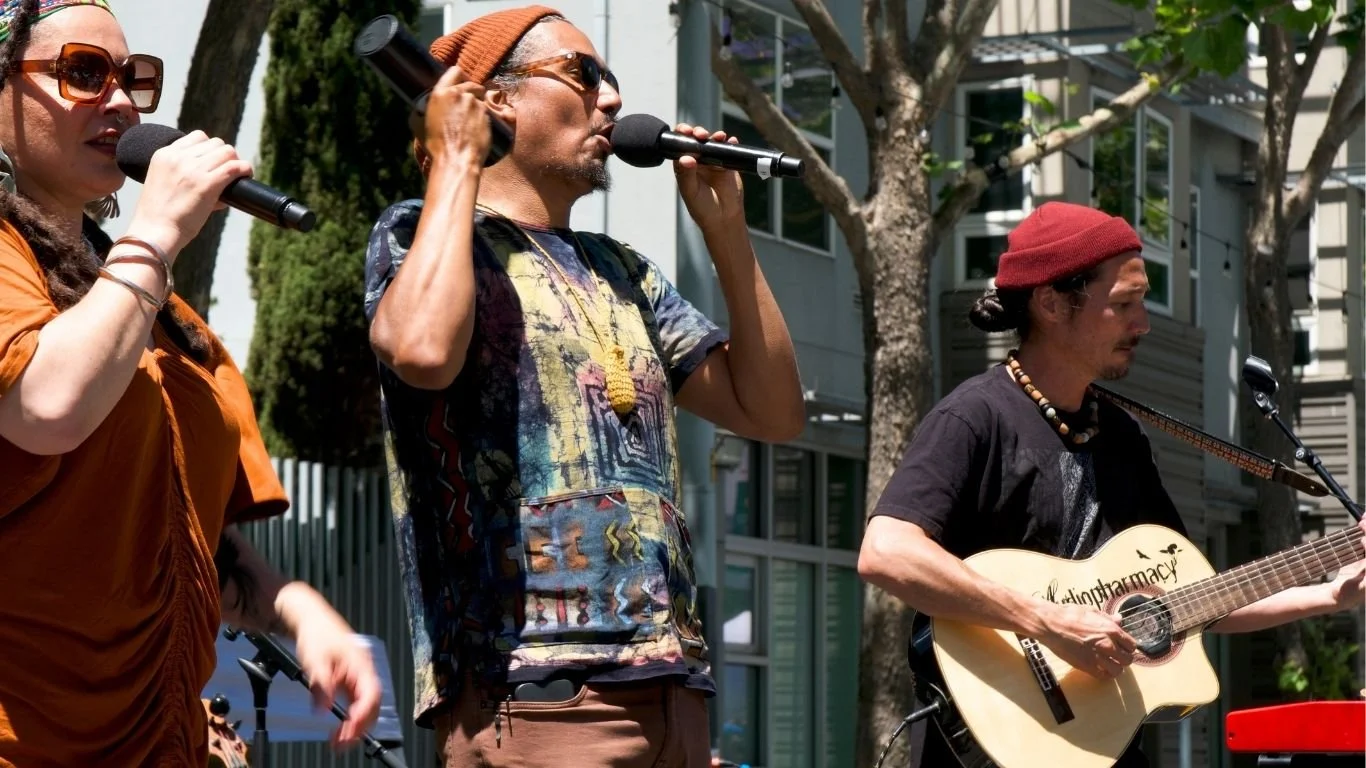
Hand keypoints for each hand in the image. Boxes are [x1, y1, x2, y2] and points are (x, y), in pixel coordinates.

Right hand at [124, 130, 252, 256]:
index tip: (215, 162)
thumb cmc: (160, 215)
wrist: (155, 231)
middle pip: (216, 143)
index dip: (211, 149)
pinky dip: (245, 170)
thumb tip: (216, 177)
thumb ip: (184, 174)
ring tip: (238, 175)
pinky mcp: (207, 184)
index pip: (197, 137)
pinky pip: (234, 167)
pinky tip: (247, 176)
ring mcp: (192, 169)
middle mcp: (178, 157)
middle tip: (228, 172)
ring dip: (236, 162)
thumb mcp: (164, 183)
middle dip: (225, 156)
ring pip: (228, 151)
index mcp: (164, 154)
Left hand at [286, 595, 381, 748]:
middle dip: (360, 726)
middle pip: (372, 704)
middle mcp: (364, 672)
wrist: (311, 620)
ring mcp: (357, 677)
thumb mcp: (316, 660)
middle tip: (342, 743)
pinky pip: (355, 703)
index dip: (363, 715)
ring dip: (355, 725)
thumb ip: (321, 685)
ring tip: (339, 740)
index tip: (350, 731)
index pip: (372, 694)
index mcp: (361, 664)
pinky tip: (339, 727)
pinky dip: (349, 717)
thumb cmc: (318, 634)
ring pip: (365, 706)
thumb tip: (323, 709)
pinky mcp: (349, 681)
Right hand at [416, 66, 491, 169]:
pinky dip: (482, 117)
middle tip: (467, 103)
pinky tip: (476, 128)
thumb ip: (421, 109)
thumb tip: (420, 107)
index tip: (460, 83)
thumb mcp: (418, 124)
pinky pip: (486, 111)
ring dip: (476, 105)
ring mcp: (476, 104)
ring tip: (469, 120)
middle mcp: (460, 94)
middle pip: (472, 84)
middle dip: (472, 90)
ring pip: (480, 98)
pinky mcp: (487, 116)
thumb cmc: (435, 145)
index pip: (454, 71)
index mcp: (441, 93)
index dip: (459, 76)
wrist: (456, 160)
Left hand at [672, 122, 745, 232]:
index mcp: (684, 167)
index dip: (681, 136)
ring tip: (718, 137)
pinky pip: (728, 150)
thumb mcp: (691, 192)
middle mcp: (698, 162)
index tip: (684, 131)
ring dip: (714, 136)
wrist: (724, 218)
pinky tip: (731, 141)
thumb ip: (686, 175)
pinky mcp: (727, 165)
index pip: (680, 146)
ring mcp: (713, 162)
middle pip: (696, 141)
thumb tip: (685, 158)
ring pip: (712, 143)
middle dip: (697, 133)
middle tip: (700, 134)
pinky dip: (730, 143)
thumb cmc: (702, 208)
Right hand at [1036, 603, 1137, 679]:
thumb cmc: (1069, 615)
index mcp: (1112, 630)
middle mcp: (1109, 644)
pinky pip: (1104, 676)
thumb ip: (1107, 618)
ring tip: (1108, 665)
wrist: (1051, 625)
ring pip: (1118, 670)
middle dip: (1122, 658)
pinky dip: (1104, 675)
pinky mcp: (1087, 666)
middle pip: (1127, 660)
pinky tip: (1100, 670)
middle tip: (1115, 657)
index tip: (1122, 647)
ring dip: (1115, 668)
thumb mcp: (1091, 611)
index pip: (1132, 645)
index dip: (1127, 647)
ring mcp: (1098, 657)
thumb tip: (1119, 619)